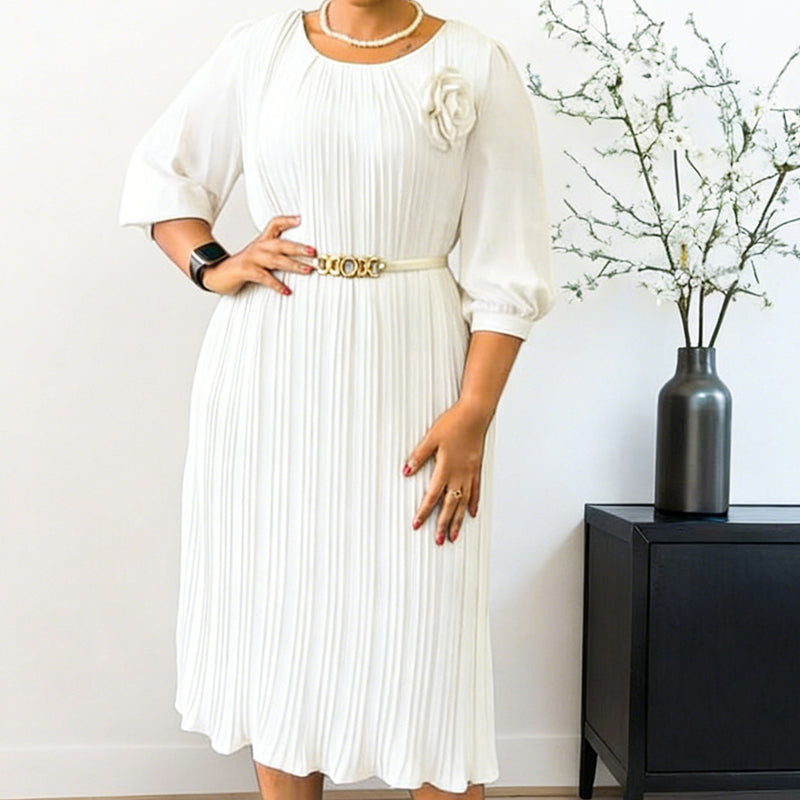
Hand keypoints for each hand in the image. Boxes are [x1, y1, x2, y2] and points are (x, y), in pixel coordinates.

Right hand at [201, 214, 316, 294]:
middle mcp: (258, 247)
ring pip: (275, 260)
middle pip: (280, 244)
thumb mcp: (259, 255)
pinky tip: (286, 290)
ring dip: (293, 265)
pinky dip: (276, 284)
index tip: (300, 219)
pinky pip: (264, 277)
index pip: (274, 224)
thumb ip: (276, 253)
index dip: (287, 220)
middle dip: (298, 248)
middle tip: (313, 252)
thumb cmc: (243, 266)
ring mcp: (251, 258)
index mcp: (262, 241)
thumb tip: (300, 258)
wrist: (217, 273)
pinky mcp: (246, 271)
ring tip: (307, 270)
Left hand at [402, 400, 491, 545]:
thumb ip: (419, 456)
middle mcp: (459, 475)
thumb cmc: (453, 423)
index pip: (432, 495)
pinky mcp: (477, 469)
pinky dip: (473, 504)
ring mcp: (470, 473)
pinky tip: (472, 514)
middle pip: (450, 505)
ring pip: (464, 503)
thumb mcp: (431, 438)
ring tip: (455, 536)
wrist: (475, 415)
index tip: (417, 525)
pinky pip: (476, 491)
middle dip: (444, 524)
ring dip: (459, 520)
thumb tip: (406, 471)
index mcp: (446, 468)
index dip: (424, 512)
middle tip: (439, 540)